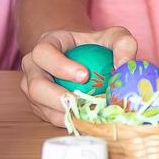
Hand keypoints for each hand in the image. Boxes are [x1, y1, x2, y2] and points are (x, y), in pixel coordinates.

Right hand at [20, 25, 136, 125]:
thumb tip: (125, 65)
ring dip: (61, 113)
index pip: (43, 53)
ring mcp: (33, 87)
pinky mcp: (39, 105)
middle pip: (34, 85)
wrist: (86, 58)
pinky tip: (84, 121)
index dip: (60, 66)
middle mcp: (34, 66)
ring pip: (38, 105)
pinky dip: (65, 120)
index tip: (84, 76)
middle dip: (56, 96)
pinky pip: (48, 116)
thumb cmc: (97, 46)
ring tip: (85, 114)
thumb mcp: (114, 37)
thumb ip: (123, 44)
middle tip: (79, 101)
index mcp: (47, 44)